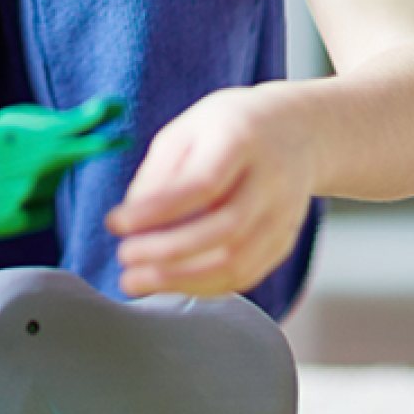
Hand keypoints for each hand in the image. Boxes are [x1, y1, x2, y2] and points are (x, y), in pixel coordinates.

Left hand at [105, 86, 314, 297]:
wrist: (297, 132)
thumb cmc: (229, 128)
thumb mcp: (187, 130)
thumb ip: (159, 172)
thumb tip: (131, 220)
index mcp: (241, 140)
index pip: (202, 184)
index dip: (156, 210)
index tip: (116, 223)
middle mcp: (270, 181)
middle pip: (223, 230)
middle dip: (166, 253)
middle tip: (124, 257)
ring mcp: (282, 216)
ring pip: (237, 263)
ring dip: (182, 280)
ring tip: (138, 280)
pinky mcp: (283, 242)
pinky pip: (245, 275)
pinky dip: (203, 286)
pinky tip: (171, 282)